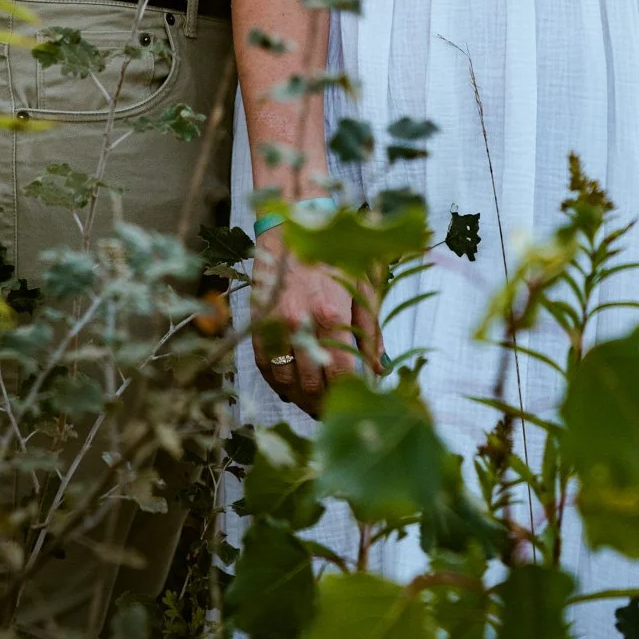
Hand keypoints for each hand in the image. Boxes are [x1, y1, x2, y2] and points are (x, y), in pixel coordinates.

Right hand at [252, 240, 358, 417]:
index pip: (341, 375)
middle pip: (312, 385)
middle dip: (324, 405)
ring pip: (285, 381)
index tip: (354, 403)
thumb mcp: (362, 286)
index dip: (348, 395)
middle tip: (333, 412)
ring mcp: (275, 324)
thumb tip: (380, 369)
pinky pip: (264, 366)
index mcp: (331, 315)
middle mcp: (301, 324)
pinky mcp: (257, 322)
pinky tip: (289, 388)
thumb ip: (371, 330)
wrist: (290, 226)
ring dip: (299, 399)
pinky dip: (276, 382)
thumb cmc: (332, 255)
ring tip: (312, 404)